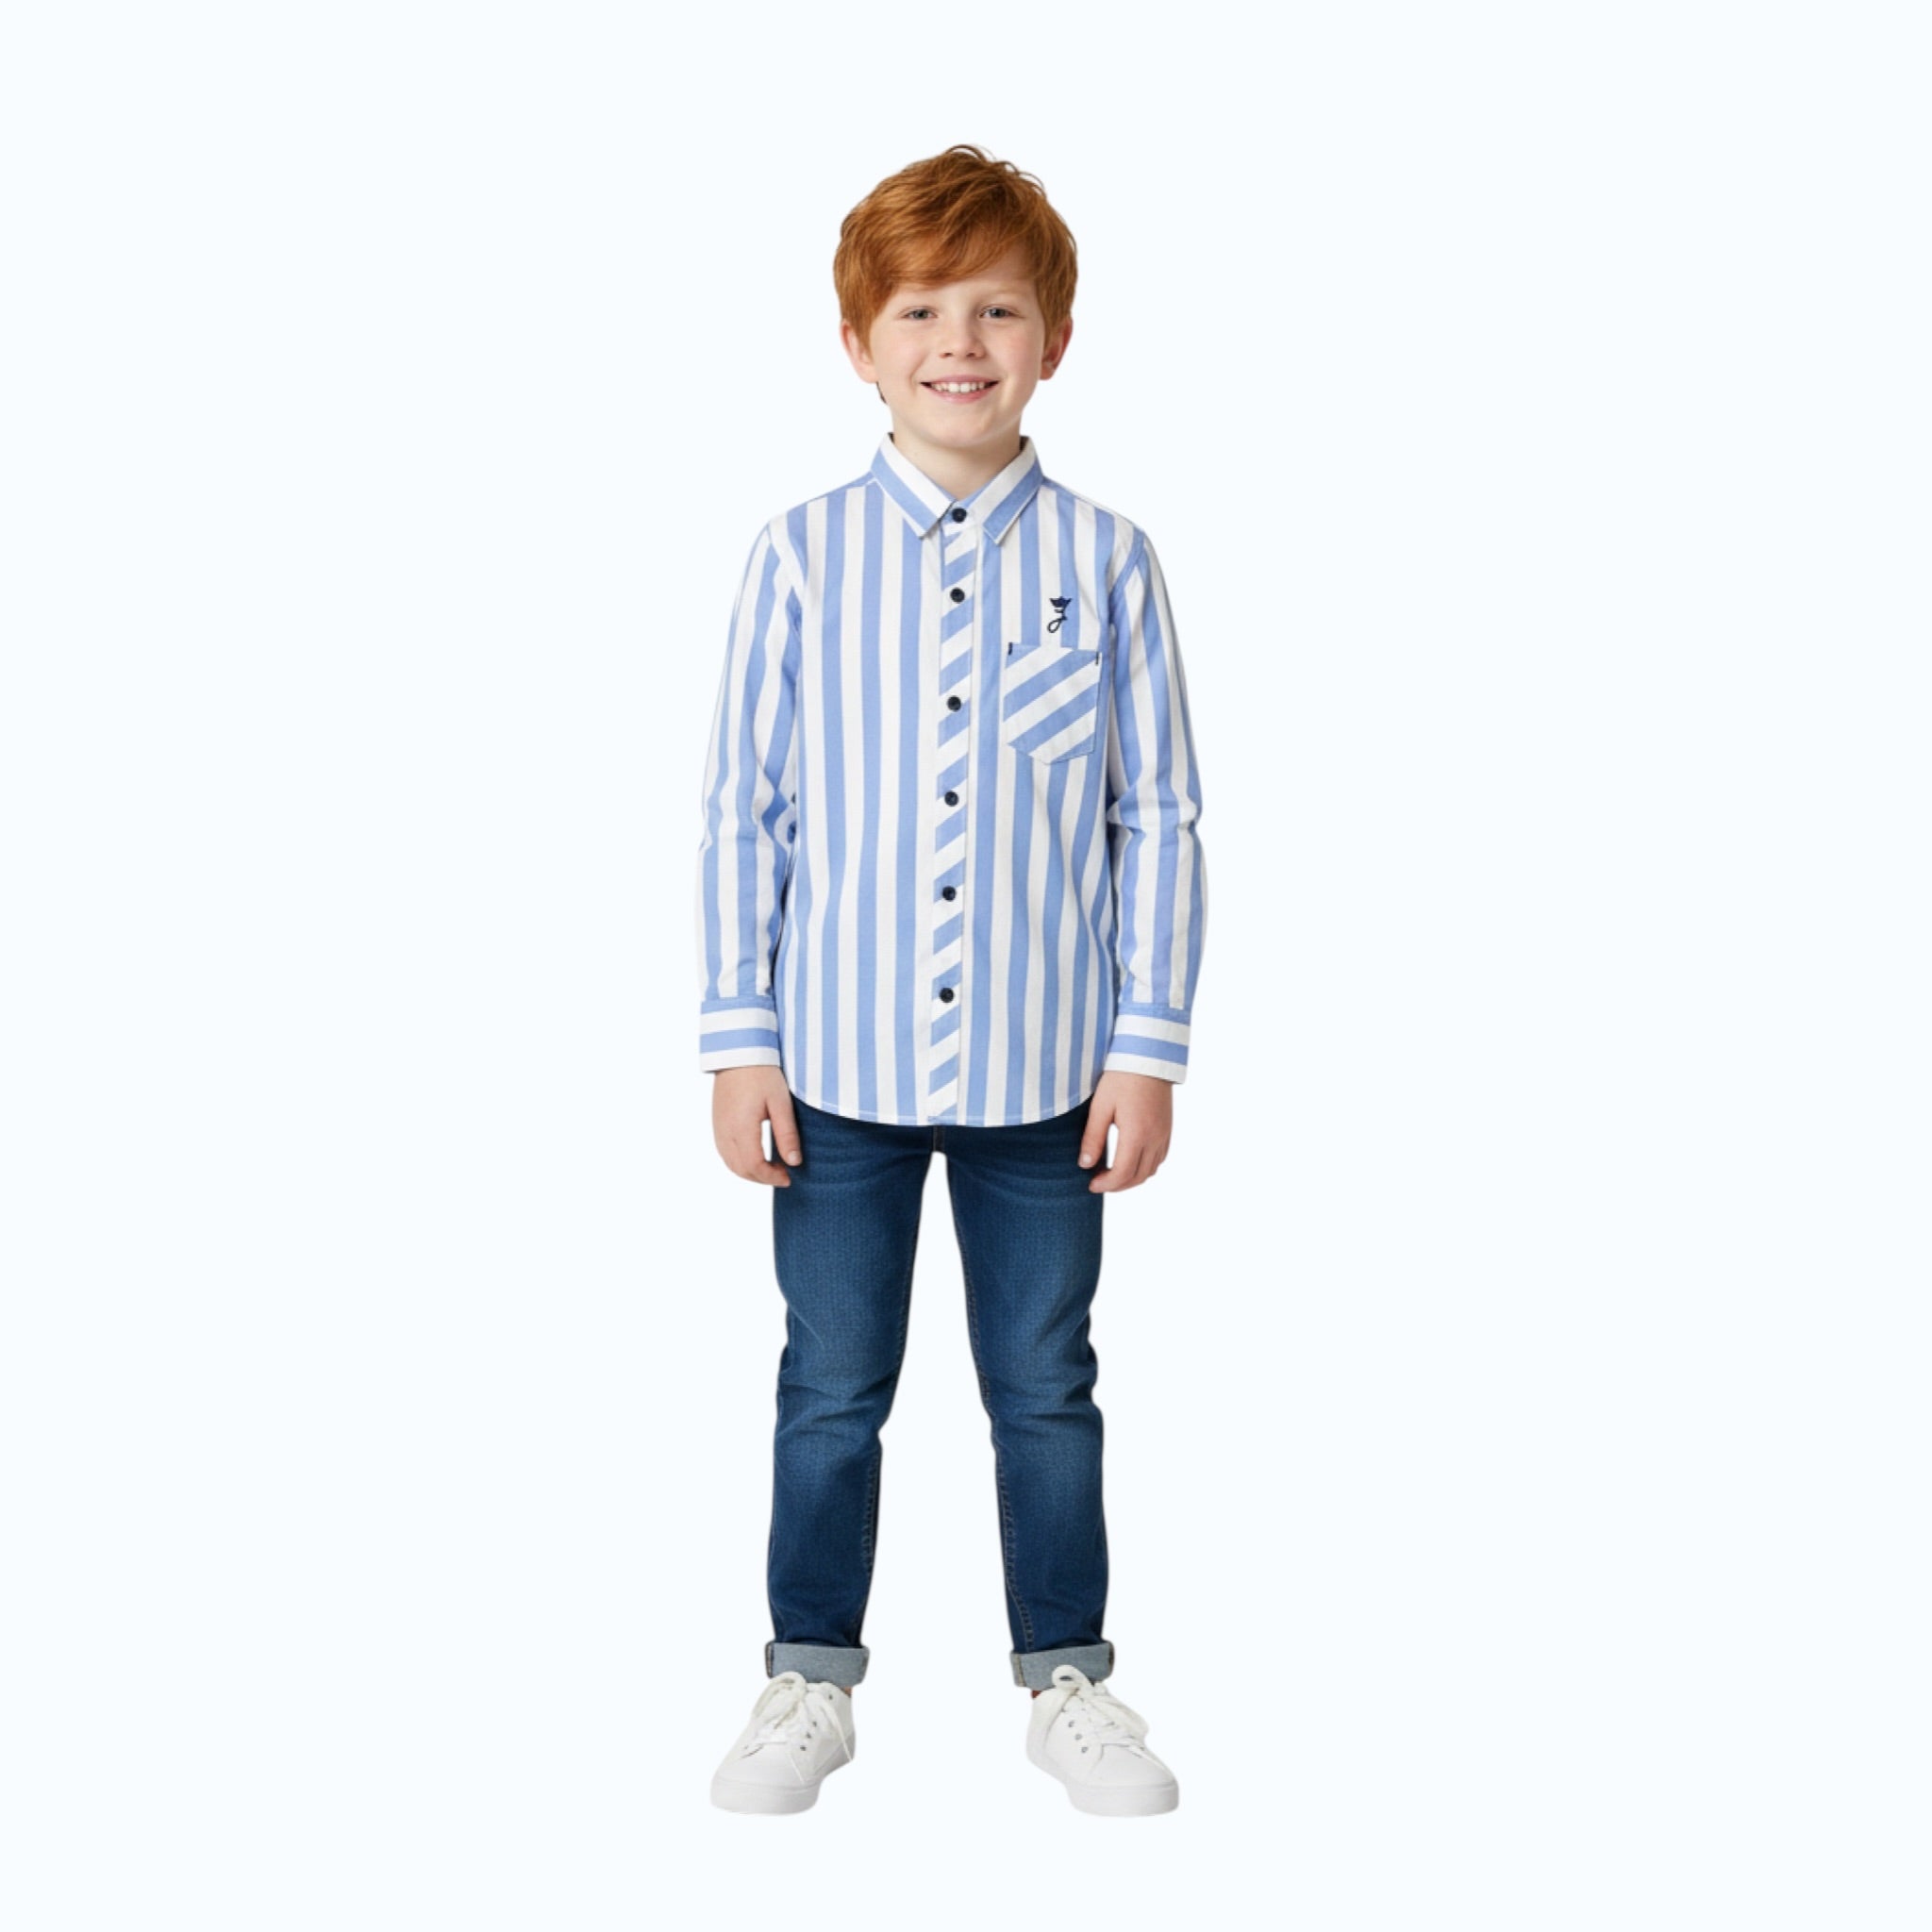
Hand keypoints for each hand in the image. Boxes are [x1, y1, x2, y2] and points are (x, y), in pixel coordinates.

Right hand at [711, 1065, 802, 1185]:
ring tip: (772, 1168)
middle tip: (783, 1175)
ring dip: (750, 1172)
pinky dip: (740, 1162)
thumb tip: (794, 1162)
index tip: (788, 1177)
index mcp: (741, 1127)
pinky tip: (756, 1156)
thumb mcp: (780, 1103)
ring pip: (731, 1163)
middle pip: (740, 1169)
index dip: (771, 1177)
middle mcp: (725, 1131)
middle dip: (762, 1178)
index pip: (754, 1165)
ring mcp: (718, 1127)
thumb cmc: (762, 1073)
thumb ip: (787, 1134)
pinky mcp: (717, 1122)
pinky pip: (725, 1152)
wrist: (739, 1052)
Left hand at [1077, 1071, 1173, 1192]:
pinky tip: (1130, 1160)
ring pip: (1151, 1170)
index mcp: (1137, 1134)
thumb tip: (1085, 1164)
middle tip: (1099, 1183)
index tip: (1091, 1185)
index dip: (1106, 1184)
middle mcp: (1155, 1138)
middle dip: (1118, 1185)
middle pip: (1139, 1177)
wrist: (1148, 1057)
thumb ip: (1093, 1137)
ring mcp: (1164, 1134)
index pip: (1123, 1172)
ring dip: (1132, 1178)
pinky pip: (1159, 1158)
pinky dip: (1145, 1167)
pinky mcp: (1167, 1128)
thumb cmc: (1121, 1078)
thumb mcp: (1100, 1106)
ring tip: (1112, 1174)